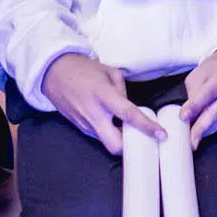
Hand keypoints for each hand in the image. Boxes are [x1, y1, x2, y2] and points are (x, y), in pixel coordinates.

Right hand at [43, 53, 163, 155]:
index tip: (162, 135)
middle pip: (115, 145)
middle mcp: (94, 114)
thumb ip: (123, 91)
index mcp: (104, 96)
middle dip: (130, 148)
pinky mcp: (79, 127)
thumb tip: (130, 109)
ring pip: (106, 143)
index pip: (129, 115)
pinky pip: (98, 136)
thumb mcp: (110, 72)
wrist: (54, 72)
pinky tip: (112, 124)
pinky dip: (108, 134)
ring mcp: (85, 124)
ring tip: (127, 128)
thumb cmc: (84, 69)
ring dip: (119, 139)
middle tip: (141, 138)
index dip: (147, 127)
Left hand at [180, 49, 216, 146]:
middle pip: (216, 111)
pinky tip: (202, 132)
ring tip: (192, 140)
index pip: (208, 93)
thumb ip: (194, 93)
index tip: (183, 117)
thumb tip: (189, 115)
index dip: (195, 106)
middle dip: (201, 127)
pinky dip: (212, 127)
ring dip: (205, 130)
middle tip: (190, 141)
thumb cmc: (214, 68)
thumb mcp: (199, 74)